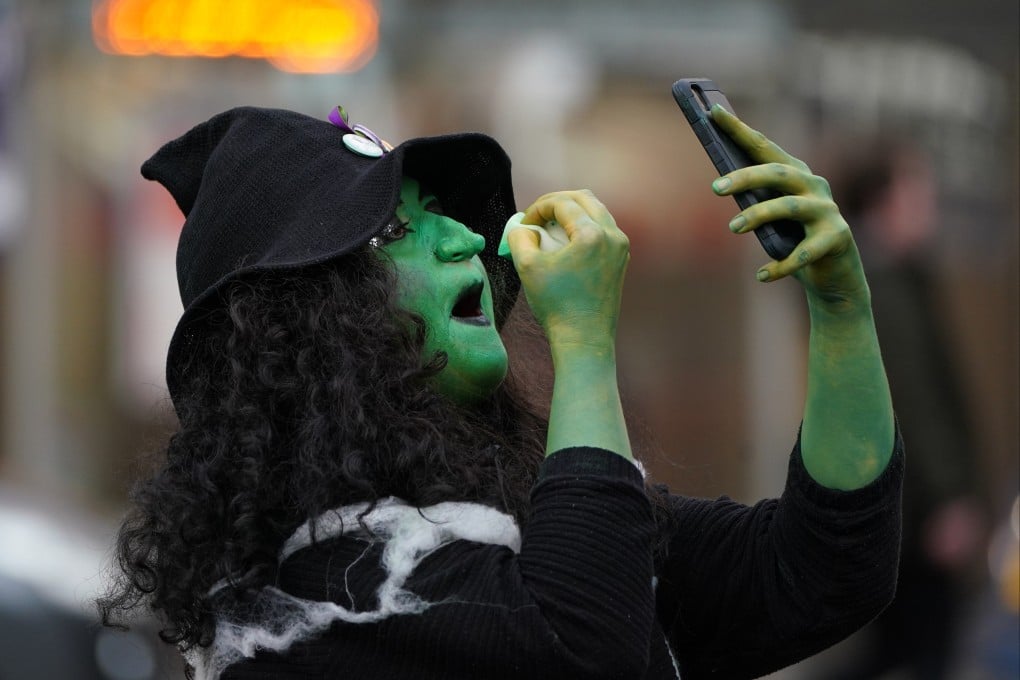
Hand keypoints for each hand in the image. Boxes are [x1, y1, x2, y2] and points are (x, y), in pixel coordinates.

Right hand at [506, 190, 629, 352]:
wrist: (584, 340)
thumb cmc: (557, 306)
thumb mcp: (527, 267)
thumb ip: (519, 237)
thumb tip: (523, 227)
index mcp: (592, 234)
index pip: (562, 203)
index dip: (538, 207)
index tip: (524, 222)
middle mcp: (612, 236)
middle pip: (584, 199)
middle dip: (557, 203)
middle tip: (537, 216)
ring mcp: (620, 248)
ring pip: (596, 212)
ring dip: (571, 214)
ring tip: (550, 230)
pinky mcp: (620, 261)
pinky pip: (602, 231)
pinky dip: (583, 228)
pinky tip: (565, 244)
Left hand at [710, 105, 868, 309]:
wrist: (834, 276)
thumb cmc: (794, 241)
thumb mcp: (770, 219)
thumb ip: (753, 200)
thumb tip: (720, 184)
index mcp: (795, 174)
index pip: (764, 147)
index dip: (739, 130)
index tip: (712, 112)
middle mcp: (814, 186)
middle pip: (779, 173)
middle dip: (746, 177)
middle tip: (716, 188)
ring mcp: (828, 211)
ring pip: (791, 206)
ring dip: (759, 215)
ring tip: (733, 226)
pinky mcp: (837, 239)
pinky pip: (803, 253)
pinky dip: (780, 265)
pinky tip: (762, 275)